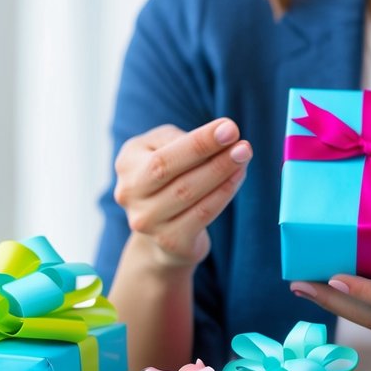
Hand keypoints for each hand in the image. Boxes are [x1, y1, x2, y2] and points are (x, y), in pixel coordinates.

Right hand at [113, 118, 251, 267]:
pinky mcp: (169, 241)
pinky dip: (222, 195)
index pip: (164, 155)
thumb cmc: (168, 176)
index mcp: (127, 165)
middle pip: (174, 176)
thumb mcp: (165, 148)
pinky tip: (237, 179)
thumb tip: (220, 137)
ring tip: (243, 158)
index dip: (199, 142)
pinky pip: (201, 215)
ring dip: (222, 175)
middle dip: (213, 159)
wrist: (162, 227)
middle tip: (243, 147)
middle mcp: (130, 195)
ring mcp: (147, 222)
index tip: (230, 129)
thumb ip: (183, 140)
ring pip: (189, 195)